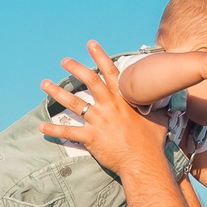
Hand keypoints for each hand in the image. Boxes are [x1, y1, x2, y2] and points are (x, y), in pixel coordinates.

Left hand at [37, 42, 166, 178]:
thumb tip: (164, 102)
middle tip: (64, 61)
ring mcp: (99, 121)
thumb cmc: (152, 142)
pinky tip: (42, 127)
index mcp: (123, 100)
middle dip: (75, 68)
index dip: (100, 56)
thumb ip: (157, 107)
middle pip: (89, 81)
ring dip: (57, 93)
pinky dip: (54, 130)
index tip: (90, 44)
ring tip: (45, 84)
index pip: (109, 72)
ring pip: (74, 103)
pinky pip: (69, 132)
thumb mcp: (158, 118)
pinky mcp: (91, 138)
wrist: (143, 161)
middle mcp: (109, 107)